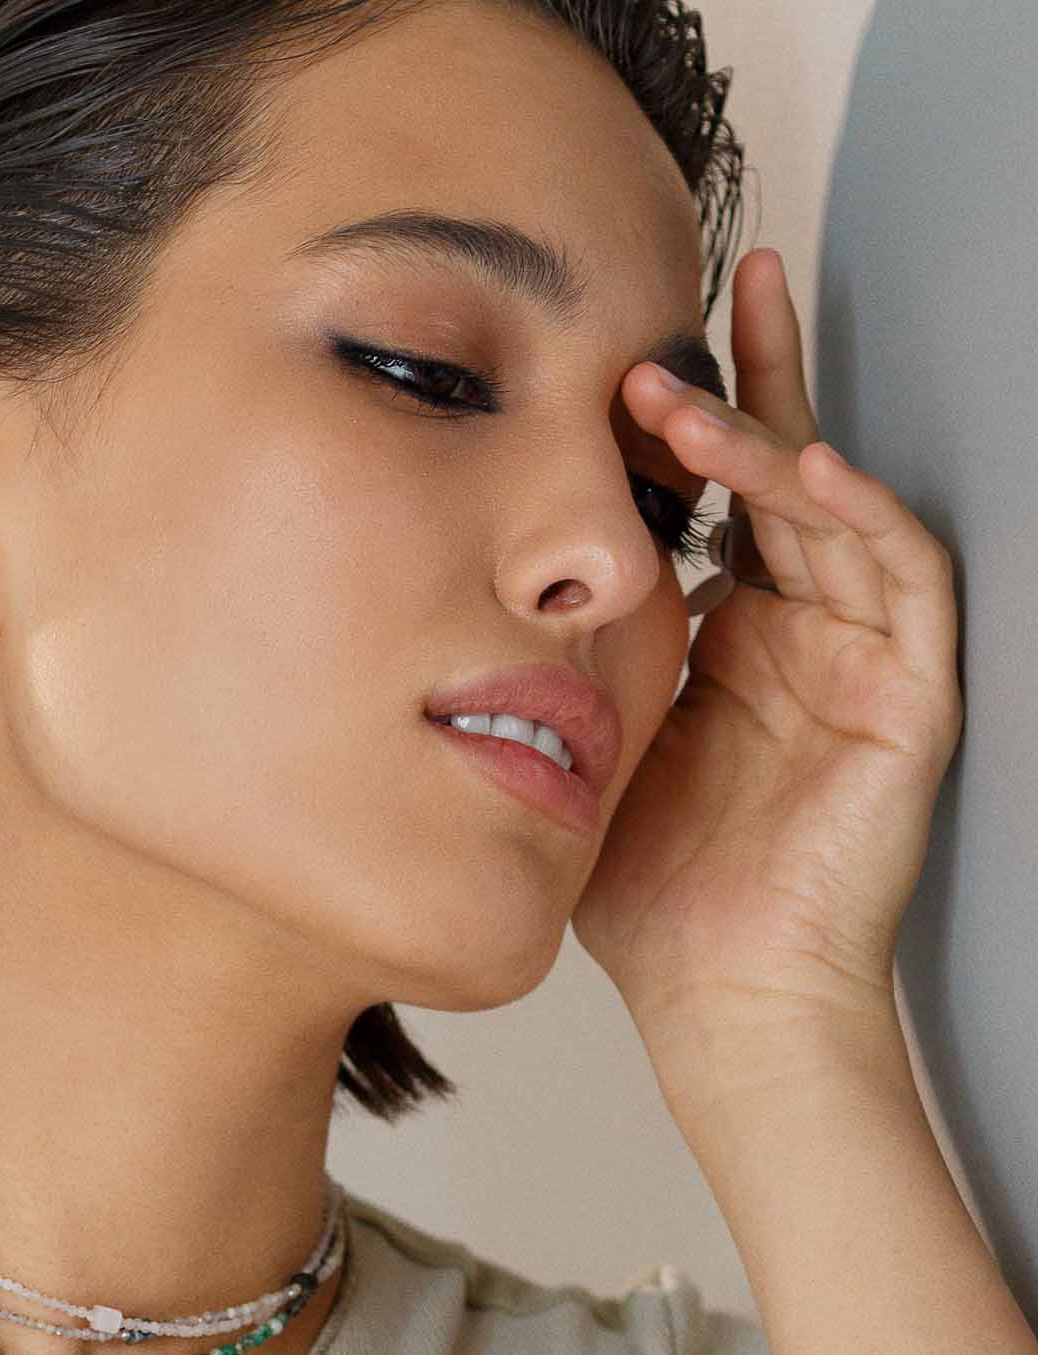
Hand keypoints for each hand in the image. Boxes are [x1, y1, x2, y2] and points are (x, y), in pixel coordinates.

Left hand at [571, 248, 962, 1033]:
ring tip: (690, 398)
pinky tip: (805, 467)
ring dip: (770, 442)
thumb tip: (506, 583)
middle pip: (786, 475)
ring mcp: (861, 660)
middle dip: (747, 381)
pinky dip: (860, 516)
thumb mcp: (598, 746)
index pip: (720, 502)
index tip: (622, 351)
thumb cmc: (653, 890)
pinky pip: (903, 582)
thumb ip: (579, 661)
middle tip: (702, 298)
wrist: (716, 994)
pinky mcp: (910, 698)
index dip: (687, 423)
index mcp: (734, 642)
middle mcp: (804, 634)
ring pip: (833, 511)